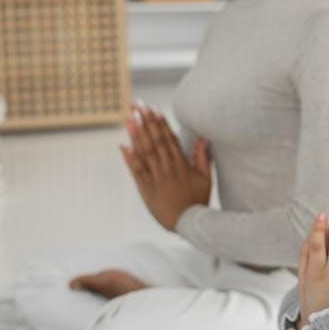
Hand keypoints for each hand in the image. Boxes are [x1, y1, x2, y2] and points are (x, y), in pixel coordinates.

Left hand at [121, 105, 211, 230]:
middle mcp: (168, 169)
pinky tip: (123, 144)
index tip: (154, 108)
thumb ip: (203, 157)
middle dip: (146, 121)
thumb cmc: (198, 200)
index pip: (169, 139)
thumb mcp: (206, 178)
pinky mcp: (146, 189)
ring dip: (136, 134)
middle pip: (155, 141)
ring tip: (129, 118)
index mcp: (182, 165)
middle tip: (137, 105)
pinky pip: (136, 171)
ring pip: (145, 153)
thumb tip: (202, 137)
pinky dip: (129, 158)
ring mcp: (156, 179)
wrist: (188, 224)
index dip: (161, 123)